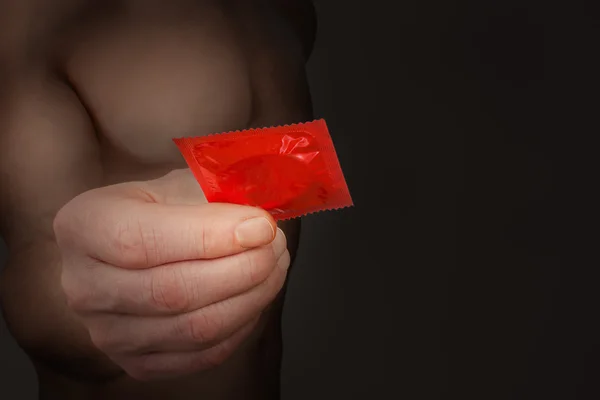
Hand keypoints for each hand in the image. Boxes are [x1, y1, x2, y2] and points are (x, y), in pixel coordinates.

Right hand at [53, 169, 289, 379]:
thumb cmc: (164, 209)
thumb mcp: (182, 184)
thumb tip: (264, 221)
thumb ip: (220, 195)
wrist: (142, 246)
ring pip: (194, 328)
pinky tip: (254, 295)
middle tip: (276, 244)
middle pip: (172, 291)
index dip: (210, 236)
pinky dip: (241, 325)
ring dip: (251, 296)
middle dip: (243, 268)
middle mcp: (83, 286)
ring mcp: (108, 333)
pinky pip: (203, 354)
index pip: (141, 241)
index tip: (261, 226)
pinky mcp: (138, 363)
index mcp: (84, 226)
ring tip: (274, 265)